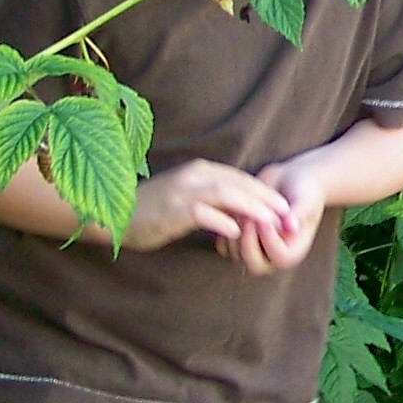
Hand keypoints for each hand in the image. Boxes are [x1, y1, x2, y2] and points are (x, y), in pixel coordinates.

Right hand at [124, 160, 289, 252]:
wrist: (115, 213)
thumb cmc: (153, 210)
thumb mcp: (187, 199)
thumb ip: (212, 200)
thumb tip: (241, 213)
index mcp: (200, 171)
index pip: (240, 178)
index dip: (265, 192)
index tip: (284, 208)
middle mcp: (194, 176)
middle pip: (239, 184)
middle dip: (266, 199)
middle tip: (287, 215)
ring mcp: (182, 191)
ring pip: (226, 194)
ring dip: (252, 208)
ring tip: (271, 222)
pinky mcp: (172, 210)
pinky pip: (202, 213)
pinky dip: (222, 221)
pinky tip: (237, 232)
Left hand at [220, 161, 327, 275]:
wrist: (289, 179)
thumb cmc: (303, 189)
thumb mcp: (306, 198)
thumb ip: (300, 213)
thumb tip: (292, 227)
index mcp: (294, 251)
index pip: (281, 259)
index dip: (271, 241)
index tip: (266, 219)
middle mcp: (273, 256)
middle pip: (256, 266)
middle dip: (248, 242)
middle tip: (250, 218)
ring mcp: (254, 250)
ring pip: (236, 255)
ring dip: (235, 232)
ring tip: (243, 209)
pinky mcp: (238, 240)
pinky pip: (224, 245)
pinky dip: (224, 229)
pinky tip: (233, 210)